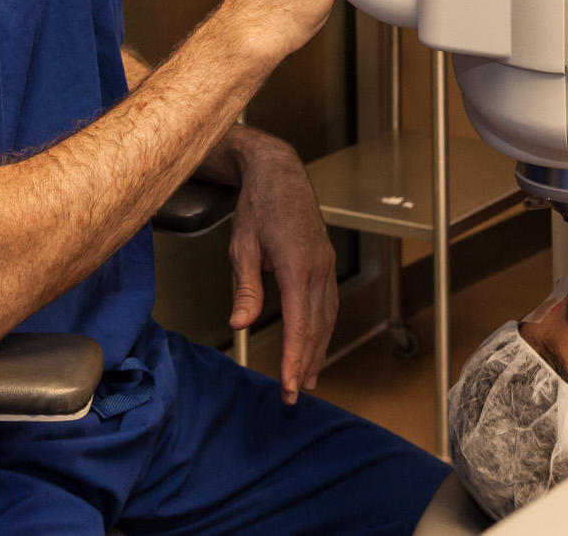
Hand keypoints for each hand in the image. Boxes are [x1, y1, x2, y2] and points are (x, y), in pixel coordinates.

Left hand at [226, 141, 335, 404]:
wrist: (279, 171)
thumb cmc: (258, 205)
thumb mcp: (242, 246)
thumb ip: (246, 288)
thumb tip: (240, 324)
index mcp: (297, 264)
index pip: (300, 322)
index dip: (295, 357)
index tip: (289, 385)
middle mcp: (318, 267)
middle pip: (316, 326)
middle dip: (307, 362)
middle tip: (294, 395)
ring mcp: (325, 264)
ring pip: (326, 317)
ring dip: (317, 349)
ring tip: (307, 379)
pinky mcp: (325, 262)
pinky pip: (327, 302)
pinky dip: (321, 328)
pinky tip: (314, 343)